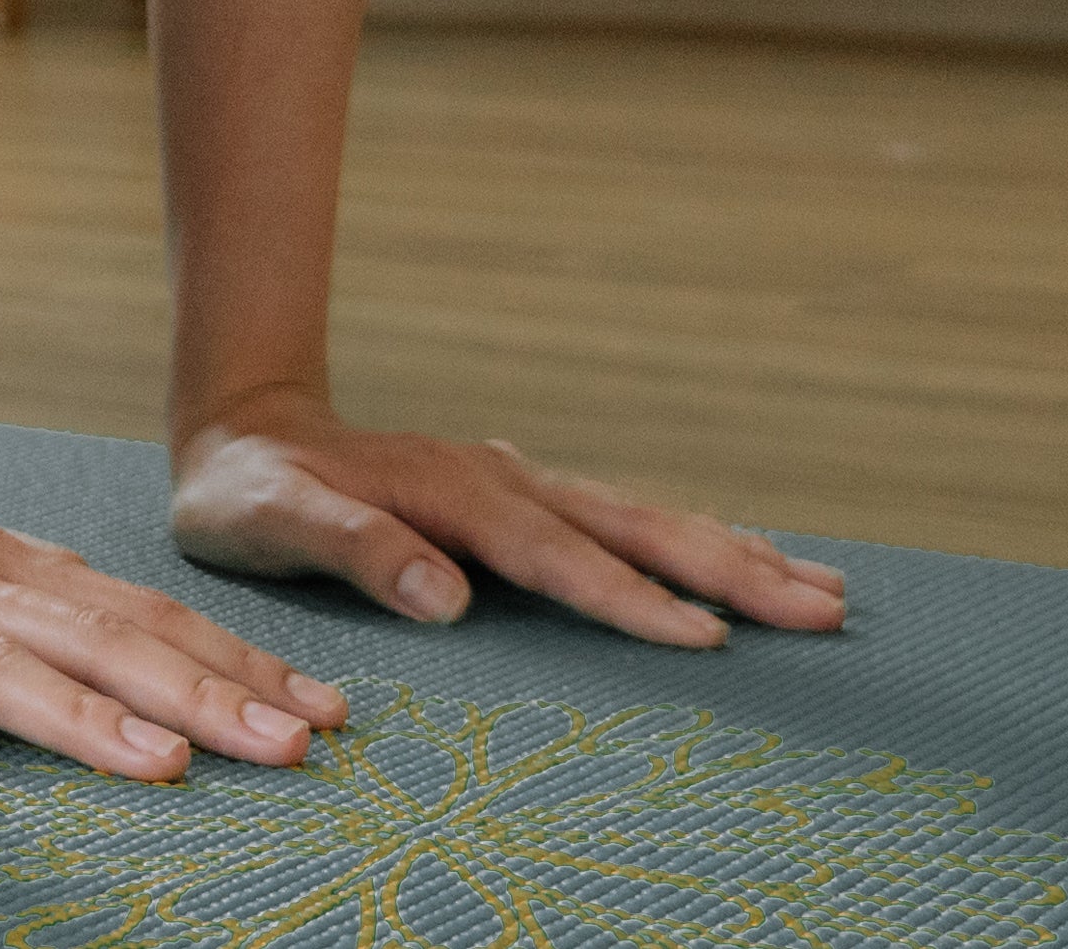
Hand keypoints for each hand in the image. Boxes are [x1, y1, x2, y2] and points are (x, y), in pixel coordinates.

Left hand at [169, 391, 845, 649]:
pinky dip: (693, 540)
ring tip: (824, 589)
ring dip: (732, 552)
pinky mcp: (524, 498)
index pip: (557, 556)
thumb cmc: (247, 491)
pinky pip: (624, 521)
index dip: (629, 597)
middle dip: (730, 569)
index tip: (704, 637)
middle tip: (825, 608)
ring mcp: (521, 483)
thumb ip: (352, 548)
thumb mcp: (268, 521)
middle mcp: (503, 479)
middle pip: (634, 526)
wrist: (242, 429)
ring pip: (645, 518)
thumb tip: (443, 593)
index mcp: (452, 492)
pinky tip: (744, 560)